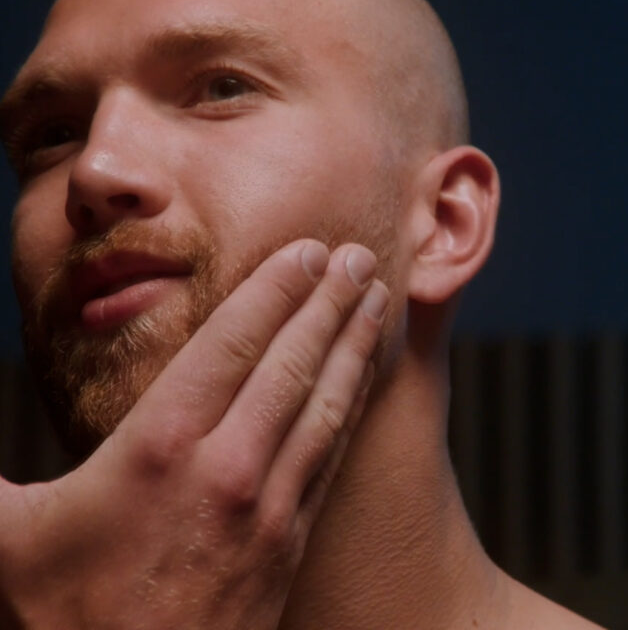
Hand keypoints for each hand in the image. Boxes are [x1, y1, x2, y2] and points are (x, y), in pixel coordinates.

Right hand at [0, 240, 387, 628]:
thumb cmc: (58, 623)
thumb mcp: (5, 539)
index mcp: (159, 452)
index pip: (231, 344)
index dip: (274, 290)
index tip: (307, 251)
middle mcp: (227, 469)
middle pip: (289, 362)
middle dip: (326, 301)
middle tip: (356, 255)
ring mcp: (267, 507)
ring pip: (323, 401)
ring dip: (351, 342)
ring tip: (376, 297)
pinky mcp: (289, 540)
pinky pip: (331, 451)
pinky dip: (351, 402)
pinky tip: (363, 375)